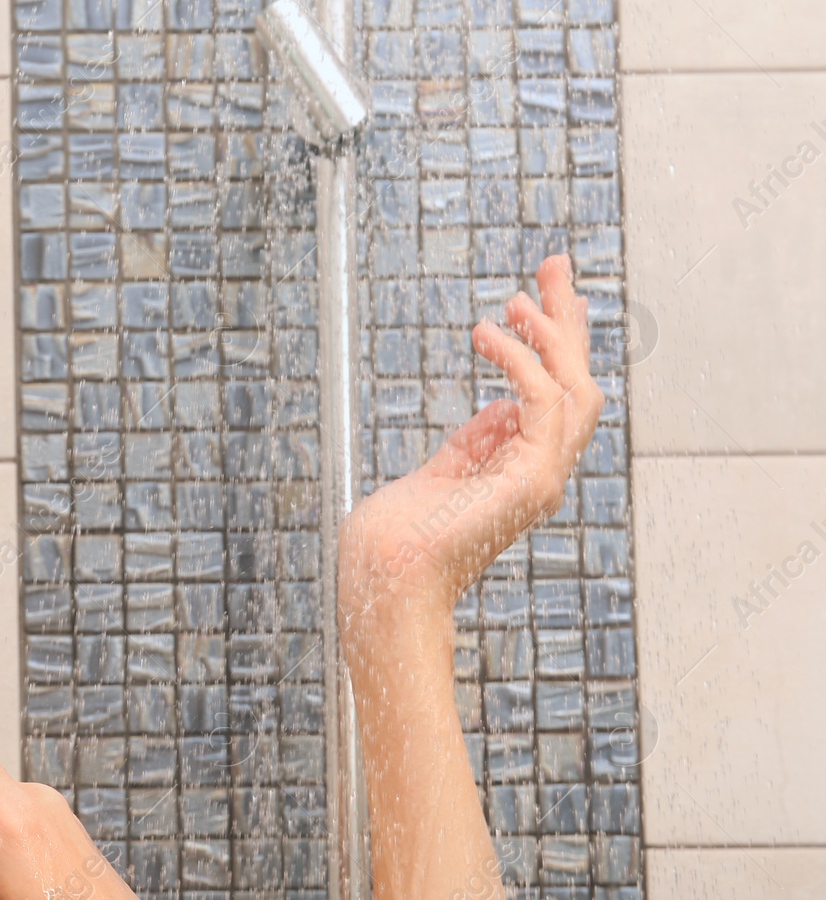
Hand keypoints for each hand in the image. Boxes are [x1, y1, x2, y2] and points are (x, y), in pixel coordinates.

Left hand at [337, 254, 603, 623]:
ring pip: (574, 390)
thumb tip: (499, 407)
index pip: (556, 393)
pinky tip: (487, 335)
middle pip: (577, 382)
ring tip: (513, 301)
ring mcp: (542, 479)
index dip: (557, 341)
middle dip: (566, 320)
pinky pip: (542, 403)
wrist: (384, 574)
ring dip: (549, 336)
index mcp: (524, 469)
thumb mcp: (442, 470)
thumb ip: (475, 441)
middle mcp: (543, 473)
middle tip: (554, 263)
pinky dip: (521, 362)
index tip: (549, 293)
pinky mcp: (531, 481)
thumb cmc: (398, 533)